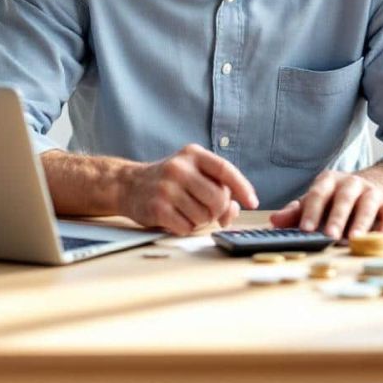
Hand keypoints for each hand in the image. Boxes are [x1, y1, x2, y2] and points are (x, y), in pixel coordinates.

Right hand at [121, 143, 258, 235]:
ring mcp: (166, 188)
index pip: (225, 169)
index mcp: (193, 155)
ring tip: (189, 212)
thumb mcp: (193, 174)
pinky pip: (187, 227)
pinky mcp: (157, 208)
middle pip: (218, 198)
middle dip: (218, 210)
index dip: (242, 187)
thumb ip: (218, 187)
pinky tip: (177, 219)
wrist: (129, 185)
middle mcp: (179, 168)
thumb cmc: (170, 181)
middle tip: (210, 212)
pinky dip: (187, 228)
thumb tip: (234, 209)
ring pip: (204, 215)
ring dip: (201, 220)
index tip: (252, 202)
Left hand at [269, 169, 382, 238]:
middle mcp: (352, 183)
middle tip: (329, 235)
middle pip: (344, 198)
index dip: (311, 212)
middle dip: (336, 217)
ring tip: (354, 239)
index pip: (318, 194)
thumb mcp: (317, 200)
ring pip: (367, 204)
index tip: (304, 229)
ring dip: (361, 222)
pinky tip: (381, 235)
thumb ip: (297, 212)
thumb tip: (274, 221)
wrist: (377, 185)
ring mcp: (372, 192)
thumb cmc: (340, 198)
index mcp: (330, 181)